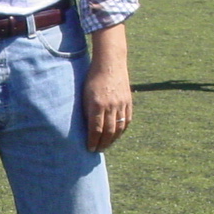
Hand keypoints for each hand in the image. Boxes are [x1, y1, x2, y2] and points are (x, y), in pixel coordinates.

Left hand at [83, 23, 131, 152]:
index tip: (89, 149)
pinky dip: (122, 130)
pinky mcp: (128, 101)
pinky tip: (117, 134)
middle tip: (98, 150)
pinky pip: (127, 120)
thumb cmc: (92, 78)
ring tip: (107, 145)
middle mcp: (110, 106)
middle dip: (103, 144)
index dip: (93, 141)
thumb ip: (86, 110)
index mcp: (96, 104)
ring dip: (113, 139)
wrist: (110, 62)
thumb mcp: (84, 94)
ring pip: (118, 128)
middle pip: (108, 132)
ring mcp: (121, 104)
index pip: (95, 129)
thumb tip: (86, 128)